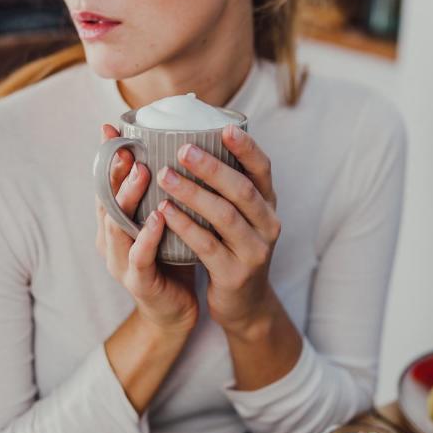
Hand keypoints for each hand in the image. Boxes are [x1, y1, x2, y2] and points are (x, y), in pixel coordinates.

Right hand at [95, 124, 198, 335]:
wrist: (177, 312)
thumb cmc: (173, 258)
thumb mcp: (165, 219)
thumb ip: (162, 191)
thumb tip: (179, 146)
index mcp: (115, 222)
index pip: (106, 183)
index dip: (107, 156)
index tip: (112, 128)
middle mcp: (112, 239)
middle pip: (106, 199)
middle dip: (115, 170)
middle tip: (127, 145)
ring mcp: (121, 261)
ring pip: (118, 225)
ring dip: (128, 197)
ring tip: (142, 171)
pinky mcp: (138, 283)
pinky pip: (139, 257)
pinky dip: (146, 236)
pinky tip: (158, 218)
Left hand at [156, 125, 281, 335]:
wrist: (244, 305)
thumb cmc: (231, 249)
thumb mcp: (239, 217)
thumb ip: (225, 187)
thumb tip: (193, 141)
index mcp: (268, 204)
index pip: (263, 169)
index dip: (246, 148)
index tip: (225, 127)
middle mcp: (268, 225)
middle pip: (242, 189)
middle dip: (212, 167)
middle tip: (182, 149)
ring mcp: (255, 251)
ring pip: (225, 216)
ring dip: (193, 193)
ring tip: (165, 176)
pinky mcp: (236, 275)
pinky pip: (208, 245)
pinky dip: (185, 226)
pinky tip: (165, 211)